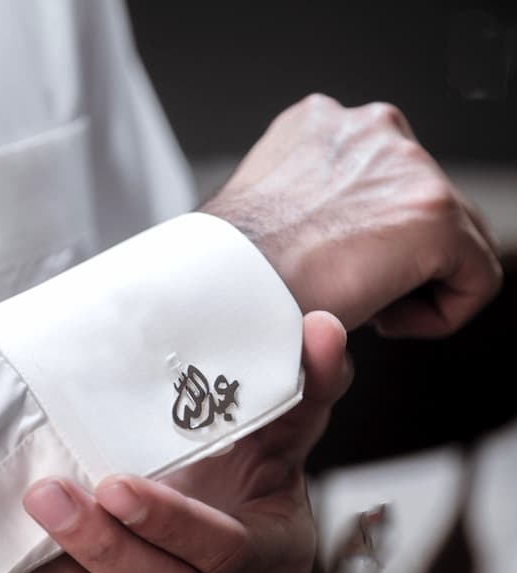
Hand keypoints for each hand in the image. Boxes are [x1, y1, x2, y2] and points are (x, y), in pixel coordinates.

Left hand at [22, 311, 351, 572]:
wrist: (219, 501)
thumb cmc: (249, 461)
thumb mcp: (279, 424)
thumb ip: (306, 381)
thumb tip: (323, 329)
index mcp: (279, 553)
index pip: (229, 551)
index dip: (174, 525)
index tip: (116, 485)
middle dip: (106, 548)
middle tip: (51, 494)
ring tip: (35, 515)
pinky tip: (33, 544)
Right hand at [202, 94, 501, 336]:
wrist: (221, 292)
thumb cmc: (231, 271)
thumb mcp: (265, 214)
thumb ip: (306, 205)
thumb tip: (330, 235)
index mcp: (325, 125)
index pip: (386, 187)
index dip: (368, 246)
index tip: (335, 275)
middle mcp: (371, 129)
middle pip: (426, 209)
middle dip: (396, 262)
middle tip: (346, 295)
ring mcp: (406, 165)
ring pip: (456, 242)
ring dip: (413, 284)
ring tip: (361, 304)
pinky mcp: (432, 213)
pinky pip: (477, 276)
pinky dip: (441, 313)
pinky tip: (384, 319)